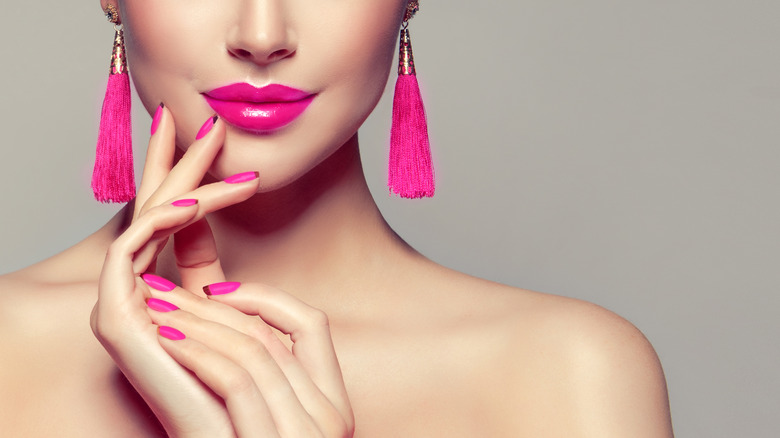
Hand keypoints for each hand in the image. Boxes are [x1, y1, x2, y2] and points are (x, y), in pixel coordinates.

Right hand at [91, 107, 255, 435]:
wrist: (240, 431)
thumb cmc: (248, 384)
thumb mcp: (243, 322)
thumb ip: (231, 292)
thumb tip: (225, 267)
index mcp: (168, 294)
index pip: (176, 224)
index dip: (193, 180)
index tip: (218, 145)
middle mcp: (140, 293)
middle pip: (158, 213)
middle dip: (181, 163)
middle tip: (203, 119)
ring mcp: (123, 303)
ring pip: (148, 222)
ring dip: (181, 178)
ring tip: (211, 138)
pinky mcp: (114, 315)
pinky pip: (132, 248)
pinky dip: (159, 220)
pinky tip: (191, 199)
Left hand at [144, 278, 353, 436]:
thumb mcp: (260, 425)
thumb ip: (258, 385)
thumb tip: (224, 327)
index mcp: (334, 408)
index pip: (311, 326)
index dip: (264, 298)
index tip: (216, 289)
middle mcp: (329, 419)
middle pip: (271, 336)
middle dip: (211, 306)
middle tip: (164, 288)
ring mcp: (307, 436)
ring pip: (252, 352)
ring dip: (197, 323)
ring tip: (156, 309)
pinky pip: (237, 382)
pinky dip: (198, 354)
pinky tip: (167, 340)